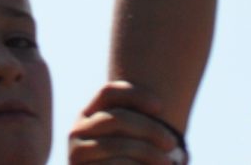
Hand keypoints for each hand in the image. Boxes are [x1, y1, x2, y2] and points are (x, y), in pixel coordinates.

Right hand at [67, 83, 185, 164]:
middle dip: (150, 129)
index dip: (134, 94)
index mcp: (89, 115)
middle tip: (173, 143)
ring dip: (148, 153)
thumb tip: (174, 136)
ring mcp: (76, 153)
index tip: (160, 105)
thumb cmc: (129, 164)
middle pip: (117, 118)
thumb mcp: (134, 144)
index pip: (108, 92)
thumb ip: (146, 134)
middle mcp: (77, 131)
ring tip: (168, 162)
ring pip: (118, 145)